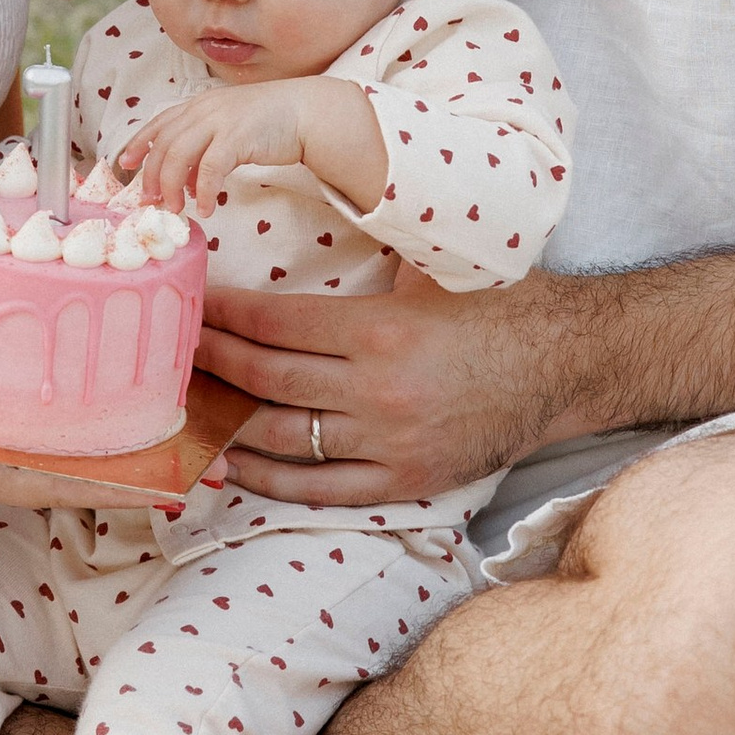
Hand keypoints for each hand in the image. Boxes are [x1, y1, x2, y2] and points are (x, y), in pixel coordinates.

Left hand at [117, 80, 314, 207]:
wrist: (307, 112)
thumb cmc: (271, 123)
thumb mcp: (230, 129)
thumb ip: (206, 149)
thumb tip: (188, 183)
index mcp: (200, 104)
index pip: (160, 123)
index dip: (139, 144)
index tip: (125, 165)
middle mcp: (205, 109)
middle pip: (164, 144)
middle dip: (153, 175)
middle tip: (152, 201)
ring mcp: (220, 121)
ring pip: (179, 155)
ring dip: (173, 186)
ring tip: (176, 208)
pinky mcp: (237, 137)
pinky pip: (210, 169)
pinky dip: (205, 191)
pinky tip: (207, 208)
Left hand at [197, 259, 596, 505]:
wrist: (566, 364)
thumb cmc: (495, 307)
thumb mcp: (427, 273)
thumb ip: (363, 268)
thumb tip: (294, 245)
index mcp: (380, 329)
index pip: (276, 323)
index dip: (224, 314)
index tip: (190, 304)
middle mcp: (378, 389)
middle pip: (266, 379)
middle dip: (210, 362)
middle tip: (168, 350)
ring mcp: (389, 442)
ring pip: (283, 436)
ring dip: (225, 420)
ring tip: (184, 404)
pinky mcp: (405, 480)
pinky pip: (319, 489)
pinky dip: (269, 479)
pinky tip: (231, 461)